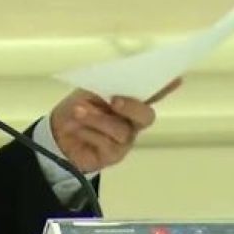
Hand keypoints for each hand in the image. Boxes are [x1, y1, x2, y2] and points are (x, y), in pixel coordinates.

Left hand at [49, 78, 180, 173]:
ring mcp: (125, 140)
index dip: (165, 87)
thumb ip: (103, 86)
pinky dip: (89, 131)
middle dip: (132, 107)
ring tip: (78, 112)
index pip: (152, 93)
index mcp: (129, 101)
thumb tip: (116, 80)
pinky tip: (77, 128)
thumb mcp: (87, 93)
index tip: (177, 78)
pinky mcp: (114, 155)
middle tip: (114, 101)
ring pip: (121, 130)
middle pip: (146, 116)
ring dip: (97, 119)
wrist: (56, 136)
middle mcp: (132, 121)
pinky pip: (107, 143)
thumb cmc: (76, 110)